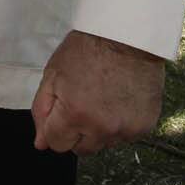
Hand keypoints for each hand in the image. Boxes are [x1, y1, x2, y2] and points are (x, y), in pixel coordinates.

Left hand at [31, 29, 165, 155]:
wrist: (127, 35)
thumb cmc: (88, 48)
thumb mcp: (54, 73)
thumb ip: (42, 110)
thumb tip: (41, 142)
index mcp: (74, 114)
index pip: (56, 144)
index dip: (55, 127)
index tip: (62, 111)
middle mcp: (101, 128)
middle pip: (81, 149)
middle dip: (77, 131)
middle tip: (83, 103)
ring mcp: (125, 129)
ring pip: (104, 144)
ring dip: (99, 129)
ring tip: (103, 98)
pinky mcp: (144, 127)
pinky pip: (125, 137)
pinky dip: (120, 124)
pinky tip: (119, 100)